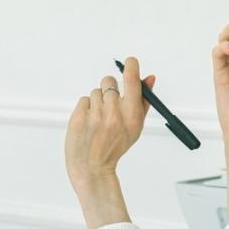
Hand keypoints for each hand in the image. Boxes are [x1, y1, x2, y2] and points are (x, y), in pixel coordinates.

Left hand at [64, 56, 156, 189]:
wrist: (92, 167)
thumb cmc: (115, 146)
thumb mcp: (135, 127)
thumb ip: (143, 101)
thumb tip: (150, 78)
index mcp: (131, 116)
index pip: (132, 81)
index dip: (131, 67)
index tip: (130, 61)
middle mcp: (114, 114)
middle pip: (109, 81)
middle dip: (109, 88)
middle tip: (108, 104)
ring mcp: (95, 115)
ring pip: (95, 91)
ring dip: (97, 101)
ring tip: (98, 119)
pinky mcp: (79, 117)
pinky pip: (84, 100)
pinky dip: (86, 109)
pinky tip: (89, 122)